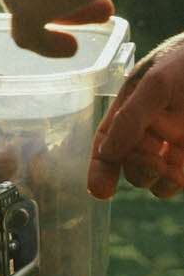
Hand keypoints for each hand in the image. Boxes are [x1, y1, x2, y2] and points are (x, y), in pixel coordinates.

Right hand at [87, 34, 183, 199]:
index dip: (100, 168)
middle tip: (153, 161)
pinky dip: (180, 180)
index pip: (108, 144)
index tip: (100, 191)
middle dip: (137, 169)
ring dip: (160, 180)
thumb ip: (131, 117)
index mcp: (131, 110)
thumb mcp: (155, 84)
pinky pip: (181, 179)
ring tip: (173, 168)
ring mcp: (175, 144)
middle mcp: (150, 131)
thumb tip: (107, 151)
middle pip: (131, 166)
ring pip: (157, 180)